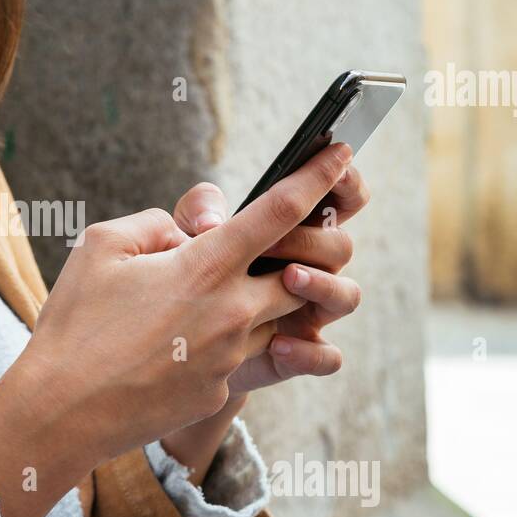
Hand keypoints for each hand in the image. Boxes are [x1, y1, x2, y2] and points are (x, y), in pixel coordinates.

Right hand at [0, 143, 351, 516]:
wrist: (61, 411)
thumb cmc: (75, 323)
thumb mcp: (101, 246)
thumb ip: (156, 225)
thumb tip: (186, 236)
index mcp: (206, 267)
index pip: (280, 212)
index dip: (318, 177)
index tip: (343, 153)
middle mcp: (232, 312)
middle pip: (302, 274)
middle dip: (300, 255)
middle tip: (281, 244)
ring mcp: (230, 357)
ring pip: (277, 320)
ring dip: (263, 302)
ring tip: (218, 297)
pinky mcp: (217, 392)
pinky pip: (240, 358)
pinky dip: (224, 342)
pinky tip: (177, 344)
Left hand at [171, 170, 365, 393]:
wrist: (170, 346)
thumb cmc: (185, 276)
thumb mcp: (184, 234)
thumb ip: (198, 212)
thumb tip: (210, 224)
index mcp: (294, 233)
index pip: (338, 200)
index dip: (345, 180)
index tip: (336, 159)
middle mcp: (310, 269)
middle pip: (341, 245)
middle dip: (312, 237)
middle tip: (272, 239)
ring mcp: (308, 313)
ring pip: (346, 296)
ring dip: (323, 284)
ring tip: (289, 278)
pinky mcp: (296, 354)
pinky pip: (326, 357)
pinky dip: (309, 351)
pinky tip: (278, 344)